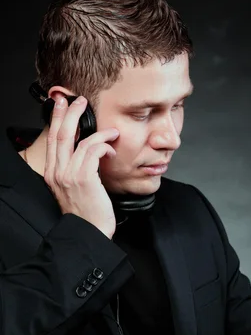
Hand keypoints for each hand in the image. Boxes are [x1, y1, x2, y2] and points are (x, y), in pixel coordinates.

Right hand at [44, 93, 118, 238]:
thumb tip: (88, 151)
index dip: (57, 119)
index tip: (63, 104)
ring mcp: (69, 174)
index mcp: (53, 173)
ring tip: (112, 131)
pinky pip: (93, 151)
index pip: (52, 139)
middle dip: (71, 113)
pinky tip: (112, 149)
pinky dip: (105, 145)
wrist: (90, 234)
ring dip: (99, 131)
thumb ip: (77, 169)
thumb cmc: (88, 214)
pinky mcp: (84, 178)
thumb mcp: (76, 189)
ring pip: (80, 140)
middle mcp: (58, 172)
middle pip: (61, 133)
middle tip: (80, 101)